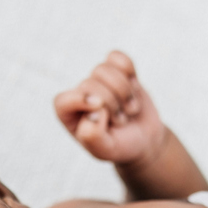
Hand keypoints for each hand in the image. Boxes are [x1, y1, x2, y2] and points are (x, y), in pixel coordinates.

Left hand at [55, 50, 167, 166]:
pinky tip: (133, 89)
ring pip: (104, 69)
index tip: (100, 110)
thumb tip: (94, 110)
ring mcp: (97, 81)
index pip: (63, 101)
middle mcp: (80, 95)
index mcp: (69, 115)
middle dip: (112, 103)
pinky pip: (117, 57)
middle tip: (121, 121)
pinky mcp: (115, 71)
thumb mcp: (104, 150)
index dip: (80, 100)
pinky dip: (130, 72)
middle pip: (89, 84)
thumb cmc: (120, 146)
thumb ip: (92, 136)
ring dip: (124, 92)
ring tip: (129, 109)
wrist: (144, 139)